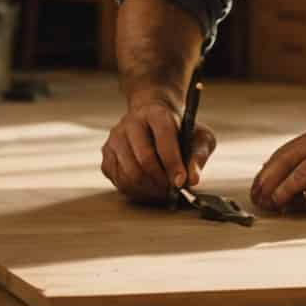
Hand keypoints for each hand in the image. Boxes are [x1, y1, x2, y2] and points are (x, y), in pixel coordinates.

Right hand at [101, 92, 215, 203]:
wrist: (153, 120)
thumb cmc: (179, 131)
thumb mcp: (199, 137)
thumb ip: (198, 157)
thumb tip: (192, 180)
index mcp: (156, 113)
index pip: (164, 139)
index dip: (173, 164)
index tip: (181, 182)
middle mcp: (131, 123)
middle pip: (144, 159)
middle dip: (161, 181)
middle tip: (172, 191)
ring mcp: (115, 138)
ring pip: (129, 173)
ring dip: (148, 189)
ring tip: (162, 191)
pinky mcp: (107, 154)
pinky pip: (118, 180)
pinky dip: (135, 191)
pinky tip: (148, 189)